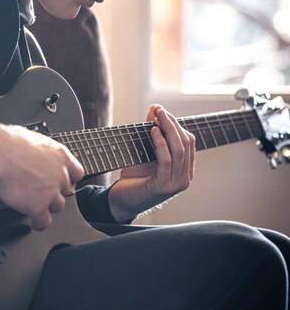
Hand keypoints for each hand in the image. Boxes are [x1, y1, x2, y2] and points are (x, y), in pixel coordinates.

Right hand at [0, 123, 83, 230]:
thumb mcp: (33, 137)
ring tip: (37, 204)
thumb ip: (40, 151)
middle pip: (65, 189)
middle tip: (42, 190)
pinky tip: (35, 221)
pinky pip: (44, 221)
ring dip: (48, 206)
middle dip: (55, 190)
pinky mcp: (38, 206)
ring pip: (58, 206)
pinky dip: (40, 223)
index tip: (62, 180)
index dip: (68, 178)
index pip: (76, 172)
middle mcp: (60, 174)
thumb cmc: (8, 142)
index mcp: (60, 155)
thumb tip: (34, 152)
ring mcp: (51, 192)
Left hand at [108, 104, 195, 221]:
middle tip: (160, 110)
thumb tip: (154, 108)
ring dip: (168, 129)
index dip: (177, 124)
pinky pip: (166, 160)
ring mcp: (175, 184)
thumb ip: (152, 132)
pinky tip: (153, 132)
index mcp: (184, 171)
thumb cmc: (134, 177)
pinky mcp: (162, 187)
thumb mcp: (145, 151)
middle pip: (185, 143)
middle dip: (172, 123)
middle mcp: (184, 179)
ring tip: (156, 116)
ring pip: (178, 150)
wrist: (120, 201)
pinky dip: (160, 144)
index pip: (189, 142)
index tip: (162, 111)